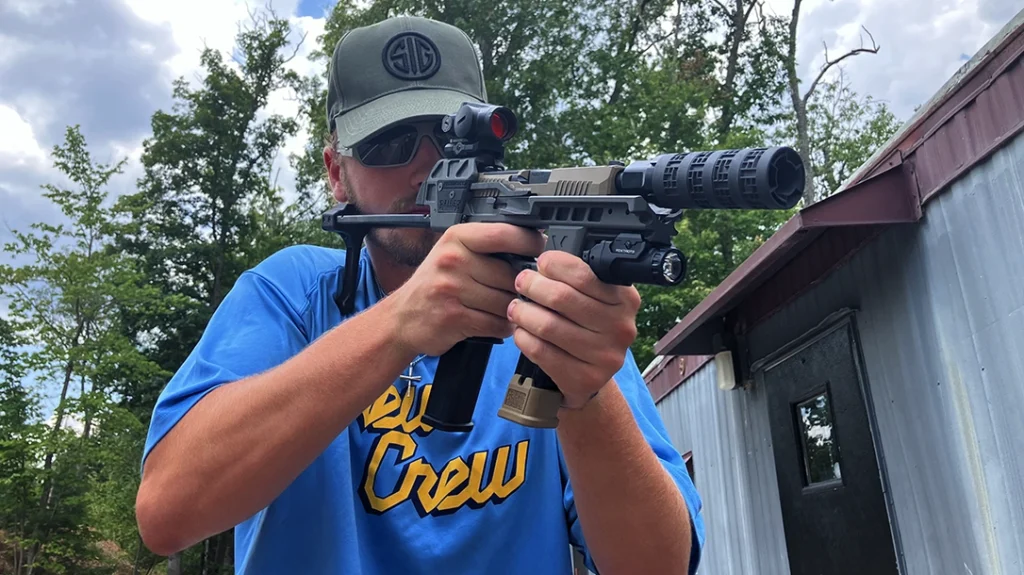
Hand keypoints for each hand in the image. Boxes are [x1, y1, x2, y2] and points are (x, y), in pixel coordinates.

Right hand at [388, 223, 545, 356]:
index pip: (505, 234)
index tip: (539, 249)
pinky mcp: (455, 318)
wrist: (401, 318)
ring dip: (512, 309)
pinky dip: (502, 327)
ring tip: (504, 308)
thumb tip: (531, 247)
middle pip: (511, 274)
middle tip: (517, 290)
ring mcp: (452, 290)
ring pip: (507, 301)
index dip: (529, 242)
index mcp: (456, 239)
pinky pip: (496, 323)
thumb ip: (486, 247)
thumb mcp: (452, 252)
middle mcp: (453, 261)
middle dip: (519, 286)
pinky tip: (495, 323)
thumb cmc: (432, 285)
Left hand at [506, 250, 641, 407]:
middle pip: (562, 298)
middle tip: (521, 282)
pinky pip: (542, 352)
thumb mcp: (596, 300)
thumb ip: (579, 279)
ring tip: (515, 308)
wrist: (590, 377)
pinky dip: (524, 338)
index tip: (540, 262)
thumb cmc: (588, 329)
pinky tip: (521, 332)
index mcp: (625, 299)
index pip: (584, 274)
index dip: (555, 264)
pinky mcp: (584, 378)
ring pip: (548, 325)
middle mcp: (620, 327)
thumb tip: (544, 259)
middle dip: (533, 286)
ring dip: (523, 313)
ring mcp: (605, 356)